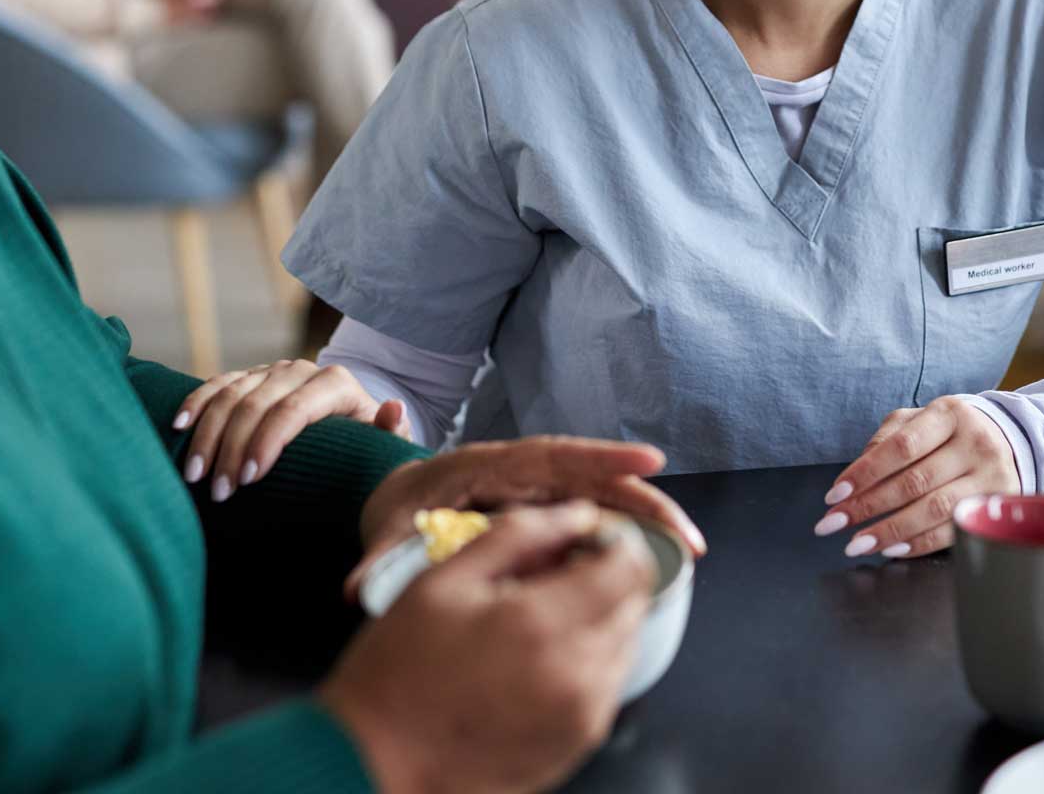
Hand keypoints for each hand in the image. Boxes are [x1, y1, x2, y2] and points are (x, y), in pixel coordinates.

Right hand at [172, 359, 410, 500]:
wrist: (350, 426)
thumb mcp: (383, 444)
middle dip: (234, 449)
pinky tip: (178, 427)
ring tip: (195, 475)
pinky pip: (216, 385)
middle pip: (256, 403)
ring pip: (231, 394)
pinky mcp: (249, 376)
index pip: (295, 409)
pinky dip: (196, 404)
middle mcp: (301, 370)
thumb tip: (394, 409)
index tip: (250, 480)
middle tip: (220, 492)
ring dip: (208, 435)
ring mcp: (272, 370)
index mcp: (336, 384)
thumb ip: (390, 432)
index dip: (268, 442)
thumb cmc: (365, 445)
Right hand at [319, 502, 653, 793]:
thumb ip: (517, 535)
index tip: (588, 538)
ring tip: (535, 619)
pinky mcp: (578, 742)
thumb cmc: (400, 672)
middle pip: (634, 603)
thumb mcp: (444, 580)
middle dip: (605, 579)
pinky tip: (533, 657)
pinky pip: (607, 684)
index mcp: (541, 625)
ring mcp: (581, 716)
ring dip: (596, 618)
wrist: (379, 759)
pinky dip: (586, 660)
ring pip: (624, 642)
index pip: (630, 568)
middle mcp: (575, 675)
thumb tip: (577, 514)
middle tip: (553, 575)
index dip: (616, 541)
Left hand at [349, 436, 706, 596]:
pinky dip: (628, 533)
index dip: (599, 459)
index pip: (550, 456)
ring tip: (689, 551)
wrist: (394, 502)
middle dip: (642, 499)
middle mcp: (524, 474)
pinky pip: (595, 516)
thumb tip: (355, 587)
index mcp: (488, 466)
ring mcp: (541, 492)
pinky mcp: (549, 512)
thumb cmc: (395, 511)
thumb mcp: (384, 533)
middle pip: (592, 477)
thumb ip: (377, 557)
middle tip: (687, 535)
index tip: (645, 463)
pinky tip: (661, 562)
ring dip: (646, 519)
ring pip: (602, 496)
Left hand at [813, 396, 1019, 559]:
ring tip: (857, 543)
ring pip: (933, 509)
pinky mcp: (998, 506)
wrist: (1009, 440)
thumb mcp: (919, 421)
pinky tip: (892, 549)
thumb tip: (854, 476)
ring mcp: (991, 476)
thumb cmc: (949, 432)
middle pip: (914, 481)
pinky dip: (918, 543)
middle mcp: (975, 444)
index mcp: (949, 414)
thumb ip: (886, 440)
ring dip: (890, 531)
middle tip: (834, 524)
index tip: (835, 495)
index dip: (865, 473)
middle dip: (868, 506)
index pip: (900, 447)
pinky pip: (953, 531)